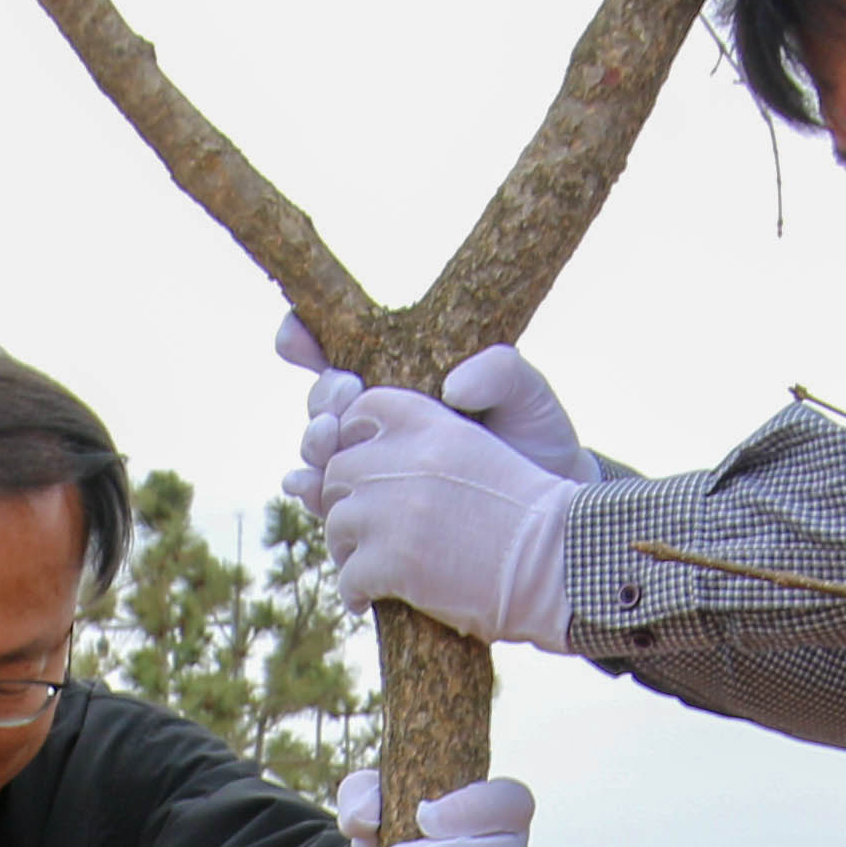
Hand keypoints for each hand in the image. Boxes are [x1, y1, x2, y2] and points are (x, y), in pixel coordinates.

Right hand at [279, 319, 590, 495]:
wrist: (544, 511)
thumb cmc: (533, 438)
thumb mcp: (527, 394)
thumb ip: (500, 371)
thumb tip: (454, 385)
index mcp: (403, 375)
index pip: (340, 347)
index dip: (306, 336)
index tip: (300, 335)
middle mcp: (377, 420)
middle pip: (321, 402)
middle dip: (321, 396)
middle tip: (345, 397)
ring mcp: (369, 465)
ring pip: (316, 449)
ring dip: (312, 442)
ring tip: (330, 441)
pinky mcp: (370, 510)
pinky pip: (325, 499)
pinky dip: (309, 491)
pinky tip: (309, 488)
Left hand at [314, 386, 577, 649]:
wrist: (560, 563)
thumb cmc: (529, 510)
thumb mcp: (491, 440)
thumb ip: (442, 423)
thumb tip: (385, 436)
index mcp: (431, 425)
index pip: (363, 410)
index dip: (354, 438)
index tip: (364, 466)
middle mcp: (406, 460)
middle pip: (338, 470)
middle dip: (344, 499)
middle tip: (363, 526)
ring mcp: (393, 512)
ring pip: (335, 522)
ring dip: (346, 548)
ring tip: (366, 566)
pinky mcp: (391, 562)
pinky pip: (347, 575)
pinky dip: (354, 592)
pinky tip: (369, 600)